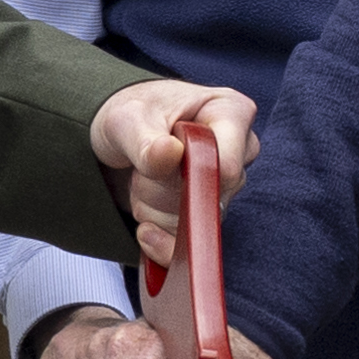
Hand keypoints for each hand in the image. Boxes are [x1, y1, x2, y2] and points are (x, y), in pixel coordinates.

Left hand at [96, 80, 255, 276]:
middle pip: (210, 198)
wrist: (119, 137)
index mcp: (230, 113)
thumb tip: (169, 153)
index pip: (226, 166)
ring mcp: (227, 184)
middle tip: (141, 165)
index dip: (188, 176)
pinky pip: (194, 245)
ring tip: (142, 179)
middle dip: (163, 190)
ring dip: (156, 210)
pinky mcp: (212, 211)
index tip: (156, 160)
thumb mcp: (126, 120)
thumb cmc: (129, 115)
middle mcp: (239, 149)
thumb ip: (145, 141)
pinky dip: (162, 241)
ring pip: (197, 223)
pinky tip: (145, 227)